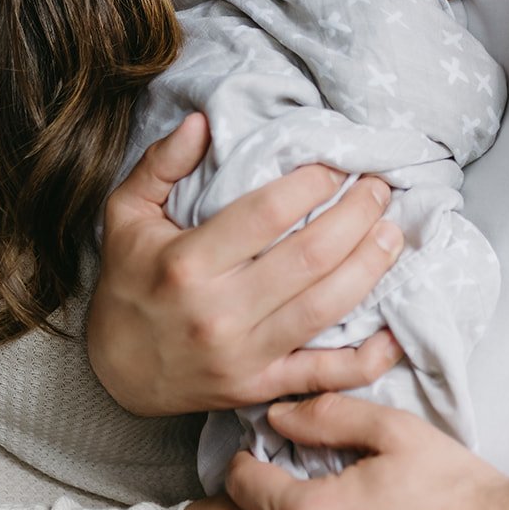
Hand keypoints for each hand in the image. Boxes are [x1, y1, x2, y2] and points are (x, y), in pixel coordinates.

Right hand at [87, 114, 403, 415]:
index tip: (335, 166)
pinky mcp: (261, 388)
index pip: (267, 214)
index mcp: (188, 262)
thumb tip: (203, 121)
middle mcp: (219, 311)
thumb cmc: (129, 283)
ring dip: (370, 268)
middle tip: (378, 188)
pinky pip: (325, 375)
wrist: (114, 371)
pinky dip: (367, 359)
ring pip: (326, 308)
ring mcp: (244, 355)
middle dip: (356, 216)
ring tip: (392, 233)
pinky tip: (394, 331)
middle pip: (309, 258)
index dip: (312, 184)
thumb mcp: (126, 214)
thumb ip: (161, 164)